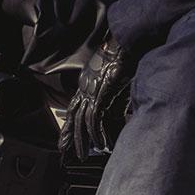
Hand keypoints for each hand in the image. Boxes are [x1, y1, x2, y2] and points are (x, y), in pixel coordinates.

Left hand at [59, 33, 133, 161]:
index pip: (74, 109)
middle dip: (69, 139)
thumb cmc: (126, 54)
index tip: (65, 141)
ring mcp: (92, 89)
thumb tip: (118, 114)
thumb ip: (115, 97)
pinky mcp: (102, 92)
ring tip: (81, 157)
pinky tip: (101, 145)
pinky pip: (96, 118)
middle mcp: (86, 87)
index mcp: (87, 83)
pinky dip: (98, 133)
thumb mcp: (117, 79)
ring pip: (82, 121)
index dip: (69, 126)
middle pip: (74, 118)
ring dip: (81, 141)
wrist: (129, 37)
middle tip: (65, 156)